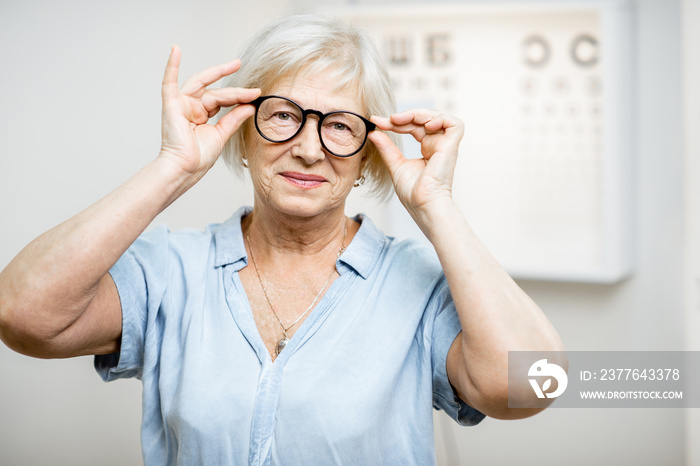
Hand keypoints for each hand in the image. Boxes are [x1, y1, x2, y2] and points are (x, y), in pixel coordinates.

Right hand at [158, 45, 260, 177]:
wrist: (185, 169)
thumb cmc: (198, 158)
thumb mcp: (222, 135)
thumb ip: (234, 119)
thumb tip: (249, 107)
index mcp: (202, 115)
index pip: (223, 100)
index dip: (240, 96)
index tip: (256, 94)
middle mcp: (191, 107)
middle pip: (215, 91)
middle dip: (234, 86)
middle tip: (249, 80)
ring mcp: (181, 104)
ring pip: (202, 84)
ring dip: (218, 73)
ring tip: (235, 65)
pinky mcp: (171, 104)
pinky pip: (169, 82)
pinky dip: (171, 65)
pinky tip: (176, 50)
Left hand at [369, 109, 463, 219]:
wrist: (423, 204)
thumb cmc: (413, 192)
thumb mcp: (395, 164)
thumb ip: (386, 148)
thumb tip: (374, 133)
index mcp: (427, 149)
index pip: (412, 127)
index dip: (395, 122)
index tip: (376, 121)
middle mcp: (437, 145)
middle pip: (423, 120)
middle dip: (404, 116)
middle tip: (387, 119)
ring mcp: (445, 145)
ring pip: (437, 117)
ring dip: (419, 114)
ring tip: (400, 120)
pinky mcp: (451, 146)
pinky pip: (454, 124)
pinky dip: (440, 119)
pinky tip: (425, 125)